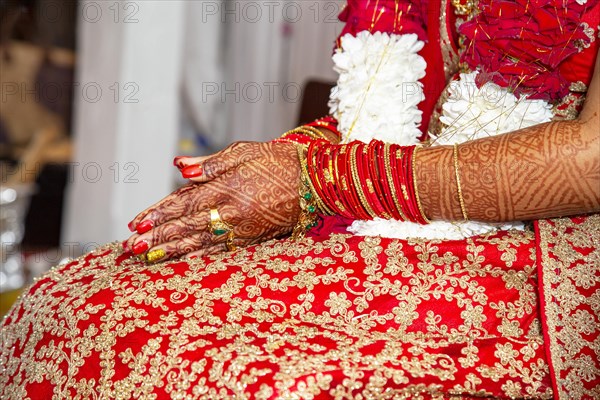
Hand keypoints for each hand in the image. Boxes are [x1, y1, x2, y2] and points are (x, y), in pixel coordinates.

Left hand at [124, 141, 301, 260]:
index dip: (159, 214)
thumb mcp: (244, 152)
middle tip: (132, 248)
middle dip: (158, 238)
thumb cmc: (278, 161)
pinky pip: (220, 249)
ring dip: (172, 251)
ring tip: (149, 259)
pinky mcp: (252, 238)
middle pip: (186, 226)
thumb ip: (210, 163)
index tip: (137, 223)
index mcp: (226, 187)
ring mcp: (241, 228)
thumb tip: (179, 166)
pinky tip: (183, 261)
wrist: (313, 180)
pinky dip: (199, 256)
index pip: (184, 202)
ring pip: (200, 242)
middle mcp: (231, 211)